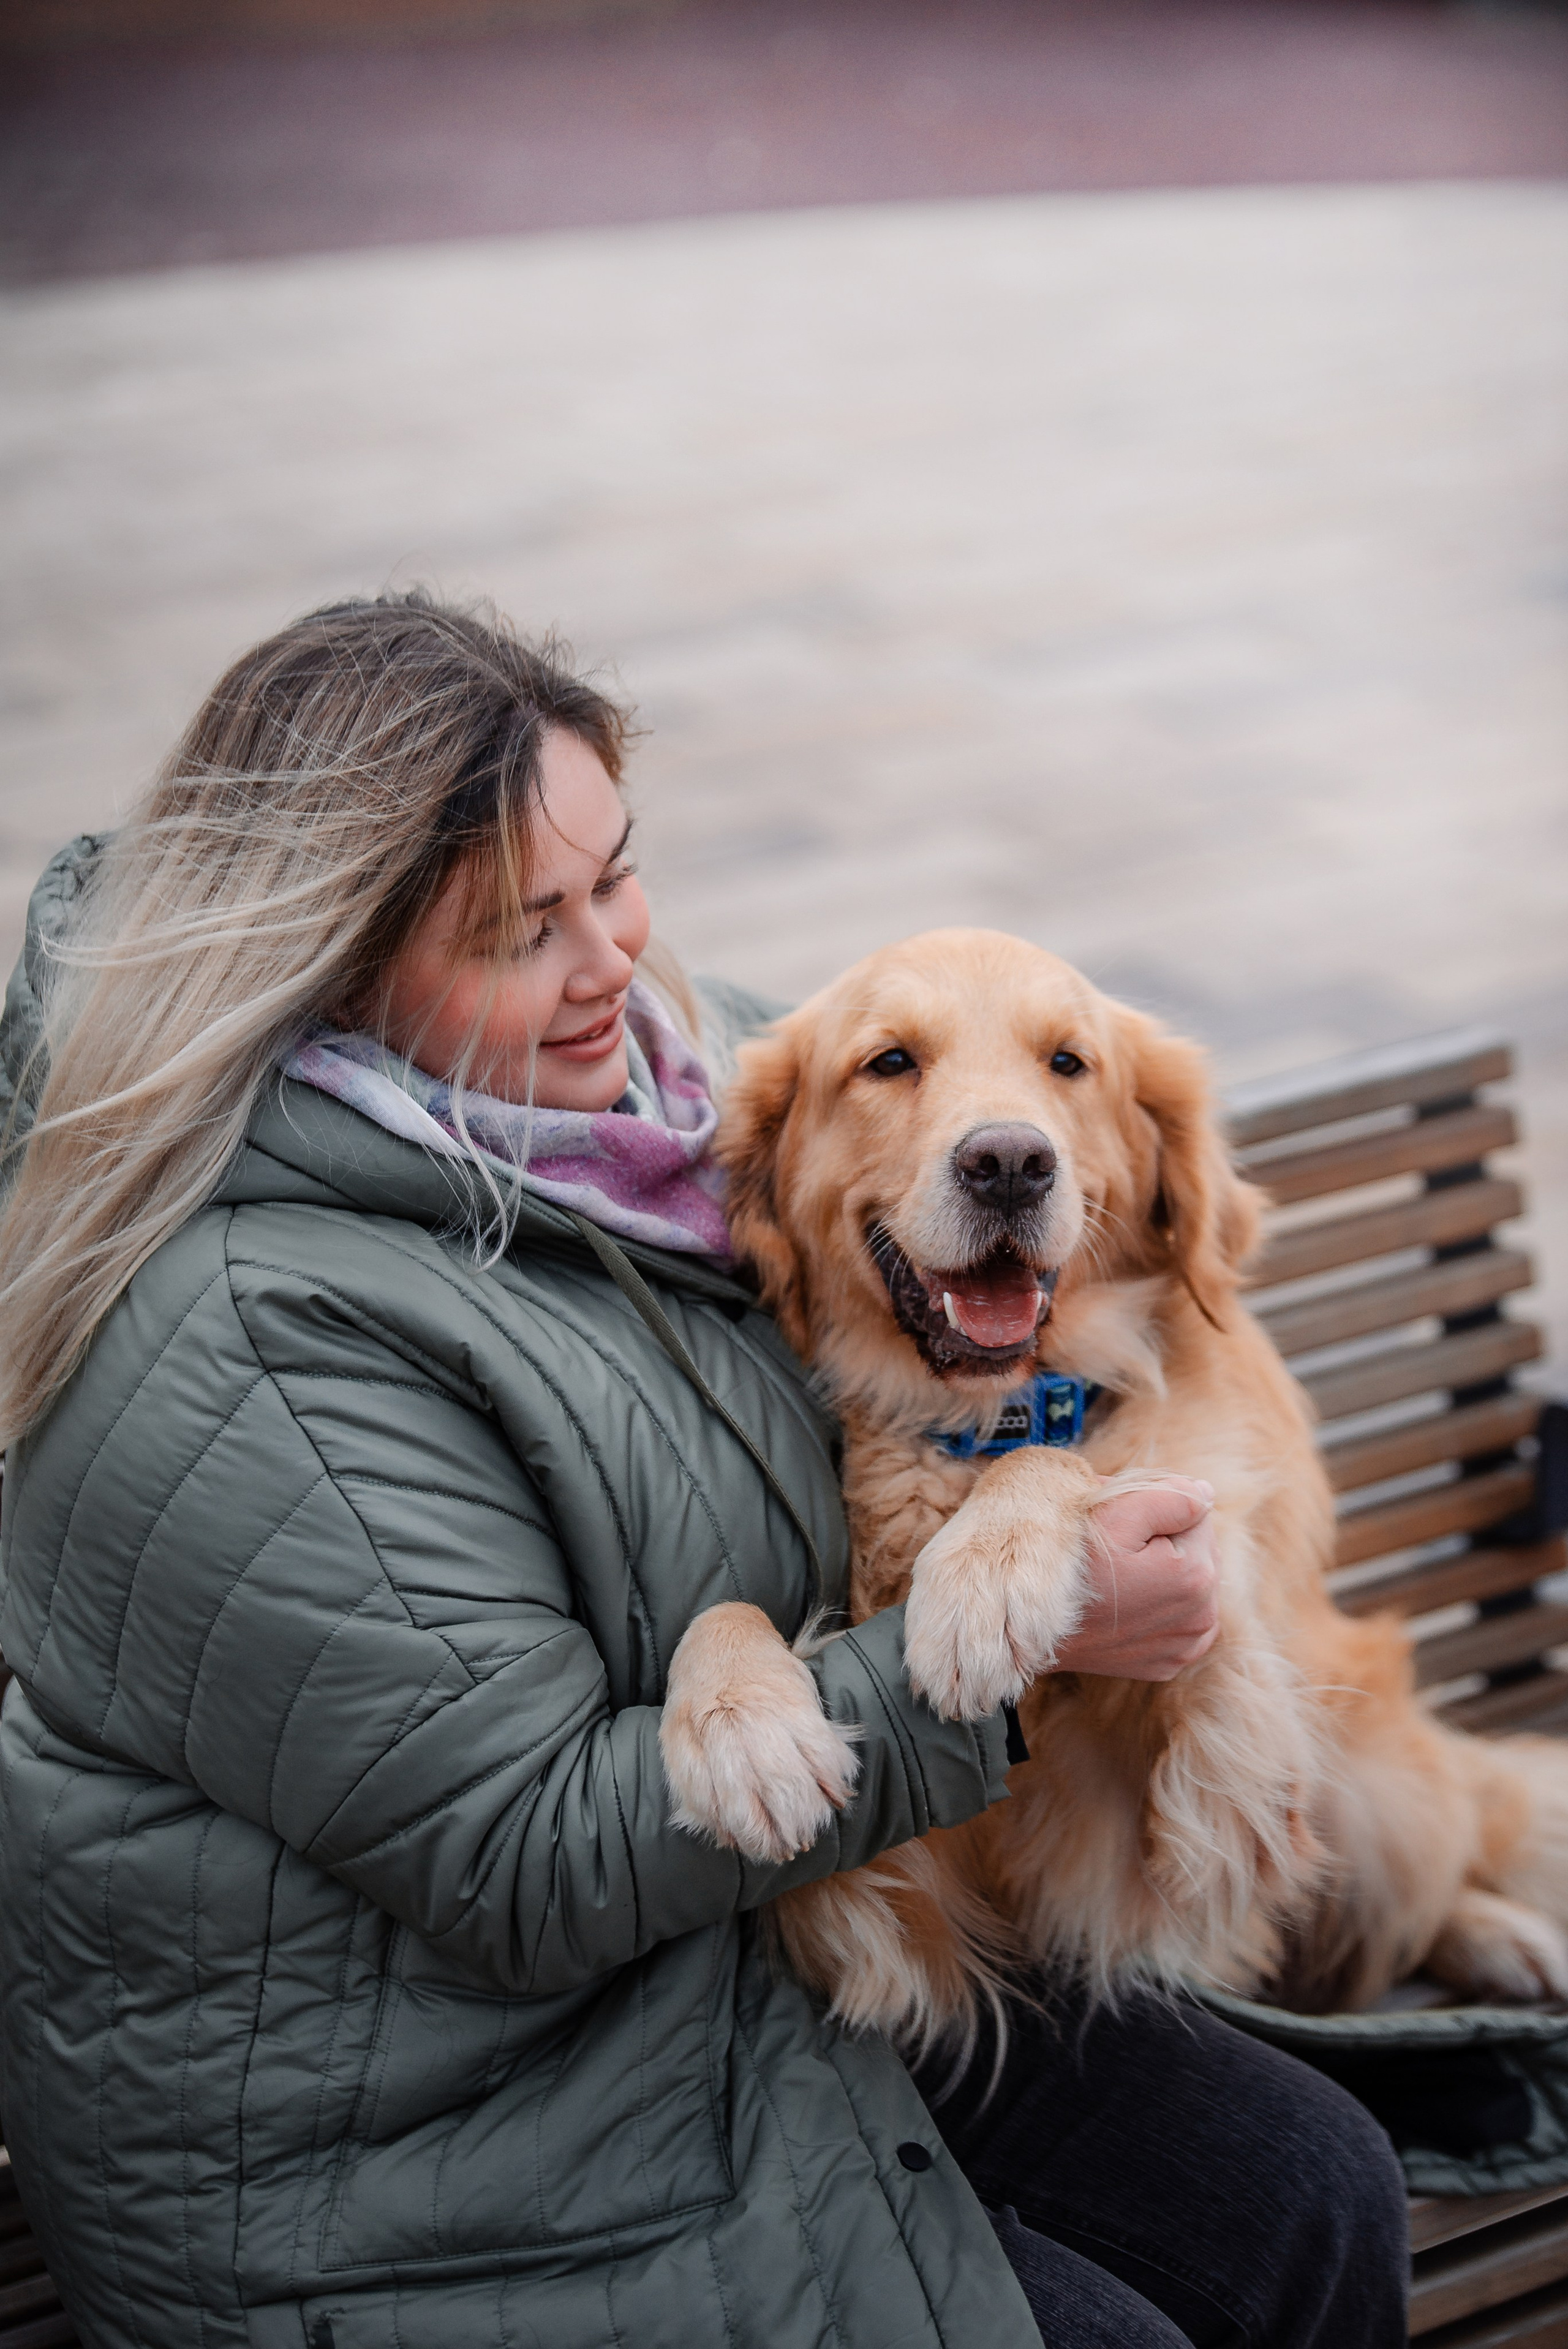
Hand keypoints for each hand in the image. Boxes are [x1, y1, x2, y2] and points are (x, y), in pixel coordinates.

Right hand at [1052, 1476, 1219, 1681]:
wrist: (1030, 1628)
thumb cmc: (1070, 1565)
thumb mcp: (1114, 1513)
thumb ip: (1171, 1497)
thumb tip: (1206, 1493)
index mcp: (1196, 1574)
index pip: (1196, 1514)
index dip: (1159, 1510)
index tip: (1124, 1526)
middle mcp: (1201, 1616)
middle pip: (1198, 1550)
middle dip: (1166, 1541)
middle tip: (1118, 1549)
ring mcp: (1185, 1646)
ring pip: (1193, 1586)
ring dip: (1168, 1574)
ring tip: (1122, 1577)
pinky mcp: (1168, 1664)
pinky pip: (1181, 1621)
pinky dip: (1162, 1608)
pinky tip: (1130, 1604)